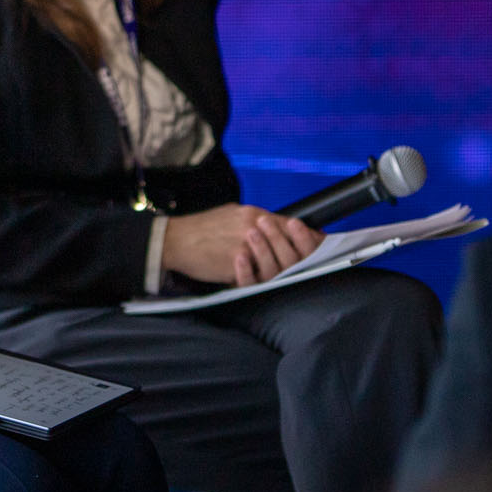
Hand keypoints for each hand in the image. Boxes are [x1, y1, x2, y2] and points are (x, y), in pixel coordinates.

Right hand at [162, 205, 321, 286]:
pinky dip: (259, 277)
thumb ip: (254, 221)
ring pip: (274, 261)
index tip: (317, 242)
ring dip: (279, 266)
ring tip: (283, 271)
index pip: (287, 224)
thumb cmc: (201, 229)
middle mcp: (251, 227)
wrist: (174, 239)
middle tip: (308, 261)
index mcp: (252, 214)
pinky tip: (262, 278)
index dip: (304, 236)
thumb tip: (275, 226)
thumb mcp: (230, 215)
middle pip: (286, 243)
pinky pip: (254, 275)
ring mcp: (245, 246)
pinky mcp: (234, 264)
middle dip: (297, 253)